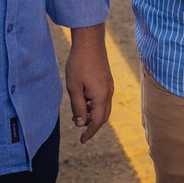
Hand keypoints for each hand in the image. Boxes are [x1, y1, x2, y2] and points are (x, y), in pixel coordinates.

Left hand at [65, 25, 113, 143]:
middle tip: (77, 124)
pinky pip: (103, 98)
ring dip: (92, 113)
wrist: (90, 42)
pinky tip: (83, 98)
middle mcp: (109, 93)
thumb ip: (78, 107)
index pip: (97, 122)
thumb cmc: (79, 64)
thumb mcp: (74, 88)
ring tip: (77, 110)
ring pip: (103, 107)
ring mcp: (109, 86)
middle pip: (103, 117)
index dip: (89, 133)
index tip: (82, 140)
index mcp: (101, 97)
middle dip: (91, 124)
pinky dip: (94, 104)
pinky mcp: (107, 80)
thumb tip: (80, 124)